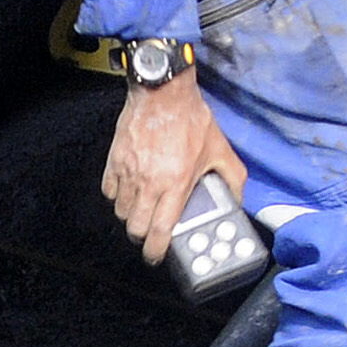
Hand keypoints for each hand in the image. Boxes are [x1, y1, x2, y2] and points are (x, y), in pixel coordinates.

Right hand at [100, 74, 246, 264]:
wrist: (163, 91)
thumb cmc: (191, 118)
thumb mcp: (221, 149)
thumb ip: (233, 178)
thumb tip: (238, 199)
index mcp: (175, 184)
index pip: (160, 230)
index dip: (156, 250)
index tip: (156, 256)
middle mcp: (149, 182)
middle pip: (135, 227)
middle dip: (142, 236)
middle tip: (150, 233)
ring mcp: (129, 171)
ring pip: (120, 210)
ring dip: (130, 216)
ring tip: (142, 210)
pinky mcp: (115, 159)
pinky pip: (108, 189)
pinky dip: (116, 195)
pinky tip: (128, 190)